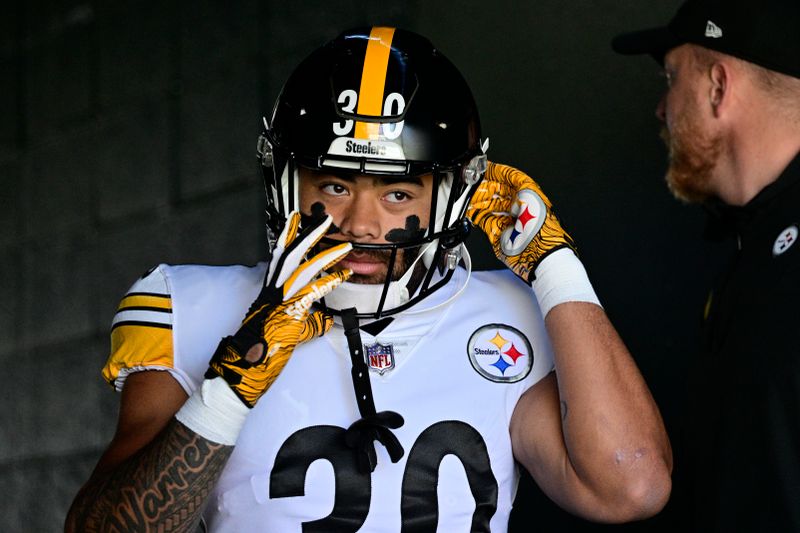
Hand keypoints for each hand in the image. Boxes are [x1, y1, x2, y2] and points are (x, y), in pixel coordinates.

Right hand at [205, 211, 351, 406]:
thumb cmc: (263, 351)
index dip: (288, 237)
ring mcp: (279, 300)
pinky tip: (342, 276)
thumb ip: (310, 322)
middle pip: (292, 254)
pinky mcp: (288, 312)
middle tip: (323, 219)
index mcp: (269, 291)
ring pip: (304, 268)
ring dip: (328, 256)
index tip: (296, 222)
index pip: (280, 257)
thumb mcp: (290, 331)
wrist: (244, 368)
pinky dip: (329, 283)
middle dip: (308, 234)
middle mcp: (273, 291)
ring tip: (345, 247)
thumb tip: (326, 319)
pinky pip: (311, 292)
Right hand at [467, 162, 575, 283]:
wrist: (540, 253)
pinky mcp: (499, 235)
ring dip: (477, 200)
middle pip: (496, 193)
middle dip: (483, 187)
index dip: (494, 173)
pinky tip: (470, 210)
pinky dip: (476, 215)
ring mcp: (508, 222)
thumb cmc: (541, 223)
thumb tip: (497, 169)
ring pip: (488, 206)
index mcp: (527, 195)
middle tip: (472, 182)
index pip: (507, 180)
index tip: (483, 169)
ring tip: (469, 195)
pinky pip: (484, 222)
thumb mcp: (529, 192)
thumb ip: (513, 178)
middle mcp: (517, 208)